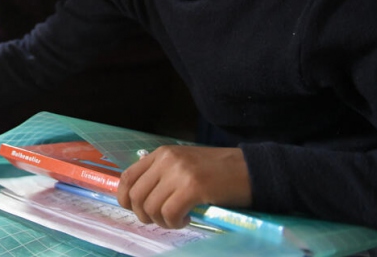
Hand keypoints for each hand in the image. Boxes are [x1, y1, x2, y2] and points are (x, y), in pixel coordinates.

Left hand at [117, 145, 251, 228]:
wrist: (251, 169)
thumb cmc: (218, 171)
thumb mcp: (183, 165)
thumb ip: (162, 175)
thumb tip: (140, 199)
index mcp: (161, 154)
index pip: (127, 176)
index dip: (124, 198)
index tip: (134, 210)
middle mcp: (166, 160)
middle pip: (136, 195)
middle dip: (144, 215)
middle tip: (162, 219)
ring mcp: (179, 172)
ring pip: (151, 207)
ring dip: (162, 221)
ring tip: (178, 220)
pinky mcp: (193, 187)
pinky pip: (170, 213)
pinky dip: (175, 223)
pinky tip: (187, 219)